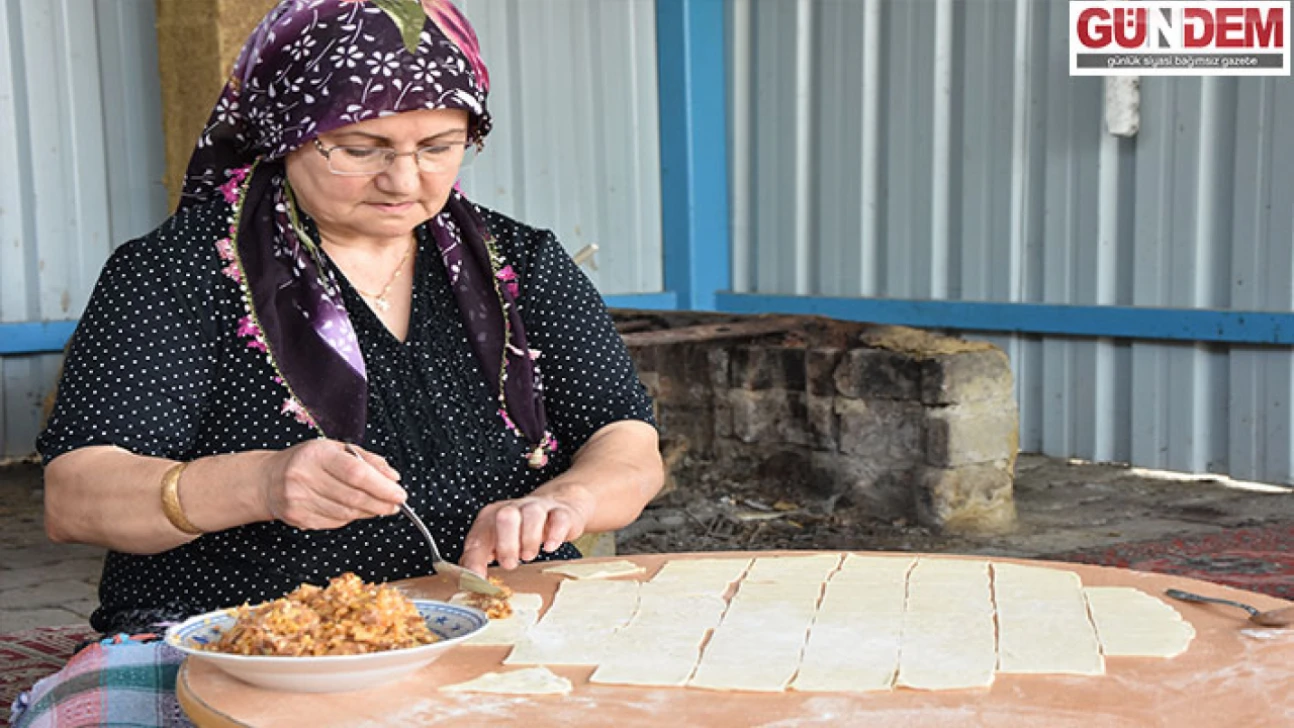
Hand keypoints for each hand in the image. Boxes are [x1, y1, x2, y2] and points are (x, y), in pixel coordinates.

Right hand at [261, 440, 405, 529]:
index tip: (399, 494)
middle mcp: (304, 477)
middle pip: (353, 497)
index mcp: (316, 454)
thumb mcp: (335, 449)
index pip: (355, 473)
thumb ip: (367, 460)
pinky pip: (334, 523)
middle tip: (395, 505)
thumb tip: (393, 477)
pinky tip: (355, 510)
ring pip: (345, 513)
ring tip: (379, 507)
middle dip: (380, 503)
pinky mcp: (297, 518)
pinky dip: (350, 518)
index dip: (382, 486)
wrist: (268, 479)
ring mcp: (298, 500)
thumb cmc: (308, 461)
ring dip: (368, 512)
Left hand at [460, 494, 588, 573]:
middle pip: (505, 516)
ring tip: (528, 557)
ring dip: (529, 539)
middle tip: (510, 565)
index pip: (478, 536)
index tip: (478, 579)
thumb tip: (468, 580)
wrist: (557, 507)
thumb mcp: (495, 541)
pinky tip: (550, 547)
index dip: (476, 559)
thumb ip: (478, 558)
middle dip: (506, 544)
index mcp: (491, 517)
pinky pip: (559, 518)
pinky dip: (555, 534)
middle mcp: (514, 509)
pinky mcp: (561, 513)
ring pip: (532, 515)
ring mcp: (538, 508)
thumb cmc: (521, 530)